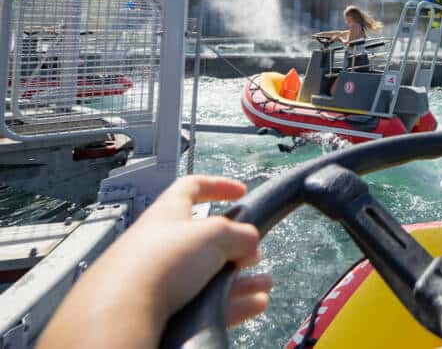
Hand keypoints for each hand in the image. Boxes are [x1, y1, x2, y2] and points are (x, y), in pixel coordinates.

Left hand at [39, 176, 271, 348]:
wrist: (118, 316)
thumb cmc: (156, 265)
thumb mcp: (214, 235)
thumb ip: (239, 234)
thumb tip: (250, 243)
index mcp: (166, 215)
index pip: (191, 188)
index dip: (218, 186)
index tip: (239, 192)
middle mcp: (160, 246)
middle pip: (205, 241)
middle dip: (236, 248)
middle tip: (253, 253)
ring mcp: (160, 281)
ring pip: (208, 277)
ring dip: (241, 280)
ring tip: (263, 286)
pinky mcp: (162, 312)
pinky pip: (204, 305)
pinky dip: (231, 304)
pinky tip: (251, 306)